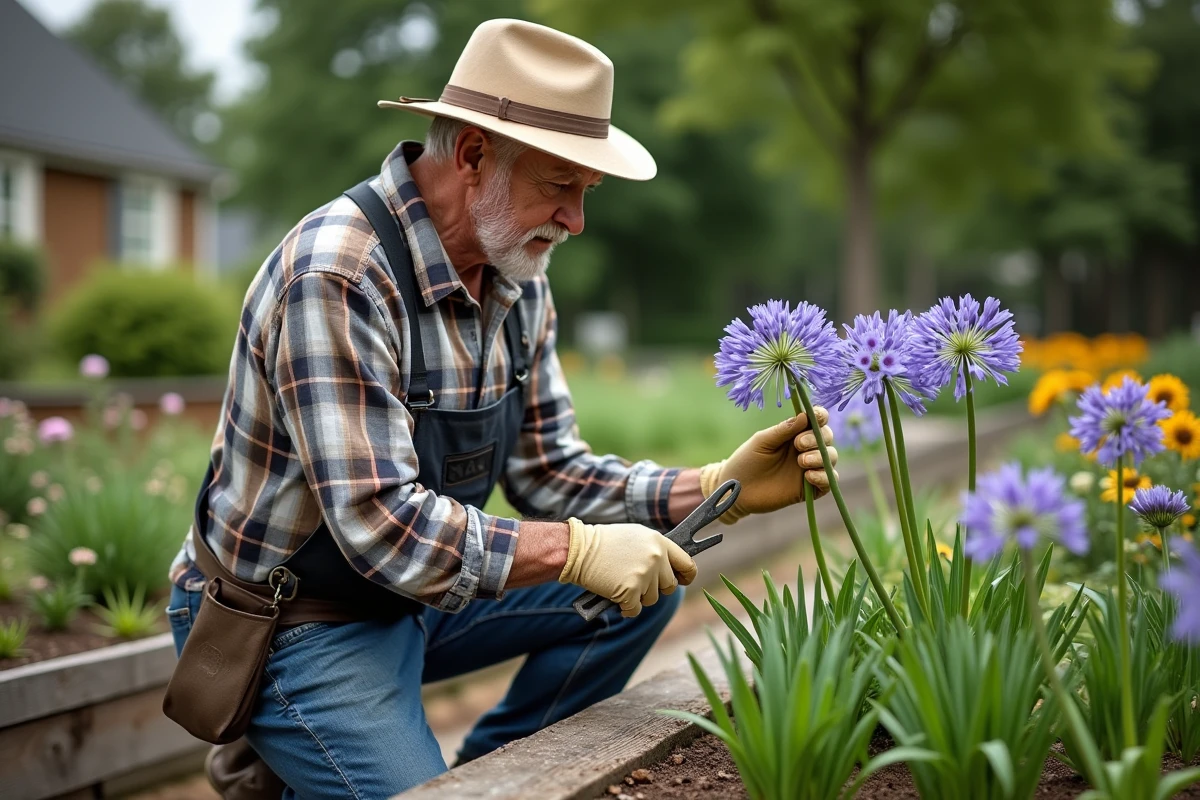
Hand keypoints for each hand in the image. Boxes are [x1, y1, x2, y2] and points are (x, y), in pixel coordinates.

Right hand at [558, 519, 696, 617]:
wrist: (579, 549)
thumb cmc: (605, 543)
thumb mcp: (636, 536)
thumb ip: (656, 549)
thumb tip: (671, 568)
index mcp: (659, 542)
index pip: (687, 563)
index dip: (687, 576)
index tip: (682, 581)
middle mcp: (656, 558)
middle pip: (669, 586)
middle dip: (655, 588)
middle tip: (638, 582)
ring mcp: (644, 575)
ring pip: (652, 599)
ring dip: (638, 597)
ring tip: (621, 583)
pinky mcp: (630, 590)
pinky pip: (635, 609)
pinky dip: (625, 608)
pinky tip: (615, 596)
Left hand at [699, 409, 837, 524]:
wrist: (736, 490)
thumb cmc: (746, 461)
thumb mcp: (762, 441)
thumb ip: (783, 430)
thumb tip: (805, 415)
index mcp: (795, 434)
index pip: (816, 421)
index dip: (820, 416)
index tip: (816, 416)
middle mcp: (806, 449)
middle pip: (827, 437)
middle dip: (817, 438)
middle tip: (798, 444)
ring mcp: (809, 468)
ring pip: (830, 458)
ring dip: (820, 457)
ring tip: (801, 461)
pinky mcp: (809, 489)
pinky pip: (829, 481)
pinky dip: (824, 477)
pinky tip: (808, 476)